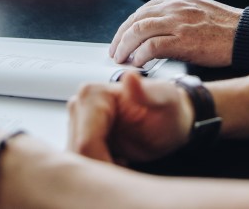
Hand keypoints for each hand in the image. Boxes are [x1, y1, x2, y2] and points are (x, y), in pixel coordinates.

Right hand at [68, 72, 193, 165]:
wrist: (170, 121)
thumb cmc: (169, 111)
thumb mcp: (166, 102)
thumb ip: (148, 93)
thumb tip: (130, 78)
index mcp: (93, 94)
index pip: (85, 143)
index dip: (103, 163)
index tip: (125, 171)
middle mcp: (80, 105)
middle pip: (78, 154)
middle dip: (102, 169)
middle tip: (128, 169)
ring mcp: (78, 122)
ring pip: (79, 160)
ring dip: (101, 170)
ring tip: (127, 163)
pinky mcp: (81, 136)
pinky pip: (83, 162)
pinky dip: (100, 169)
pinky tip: (119, 163)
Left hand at [109, 0, 242, 66]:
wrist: (246, 33)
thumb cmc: (225, 27)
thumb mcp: (197, 11)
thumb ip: (176, 16)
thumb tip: (155, 33)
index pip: (142, 10)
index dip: (127, 27)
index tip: (121, 39)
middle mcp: (174, 6)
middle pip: (136, 19)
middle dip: (120, 37)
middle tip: (115, 52)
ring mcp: (178, 21)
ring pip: (138, 30)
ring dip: (125, 46)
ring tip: (121, 59)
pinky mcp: (184, 39)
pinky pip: (152, 46)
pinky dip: (140, 55)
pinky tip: (138, 63)